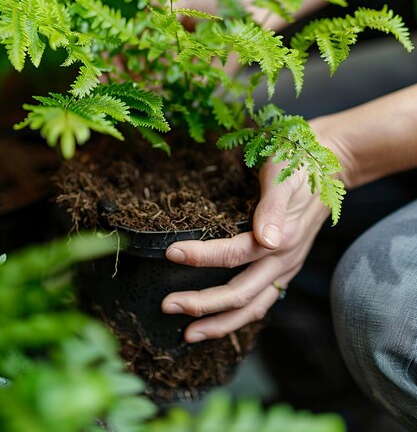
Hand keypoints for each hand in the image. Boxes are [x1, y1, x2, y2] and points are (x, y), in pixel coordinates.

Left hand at [161, 153, 332, 342]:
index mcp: (280, 237)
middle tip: (167, 305)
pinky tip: (220, 321)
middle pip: (240, 293)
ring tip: (189, 334)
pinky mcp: (286, 270)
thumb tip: (266, 238)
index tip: (170, 253)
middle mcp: (284, 259)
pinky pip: (263, 303)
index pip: (233, 255)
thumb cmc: (299, 165)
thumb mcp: (284, 174)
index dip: (200, 256)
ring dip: (220, 323)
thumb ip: (273, 205)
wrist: (330, 168)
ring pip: (253, 308)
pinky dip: (239, 318)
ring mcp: (287, 268)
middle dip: (202, 304)